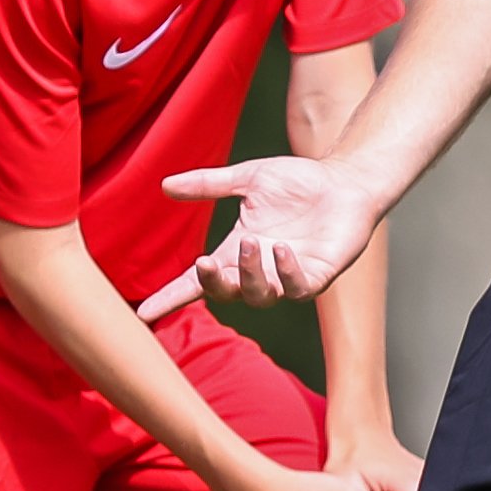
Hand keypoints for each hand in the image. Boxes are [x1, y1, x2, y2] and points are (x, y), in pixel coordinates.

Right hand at [162, 153, 392, 305]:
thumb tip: (165, 186)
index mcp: (238, 251)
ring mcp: (289, 276)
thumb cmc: (299, 182)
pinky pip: (299, 288)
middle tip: (206, 263)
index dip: (172, 297)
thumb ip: (208, 185)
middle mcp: (261, 270)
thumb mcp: (247, 179)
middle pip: (228, 293)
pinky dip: (287, 273)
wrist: (345, 180)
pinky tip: (282, 250)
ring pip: (261, 295)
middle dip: (214, 283)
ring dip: (251, 274)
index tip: (145, 311)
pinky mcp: (318, 275)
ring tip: (253, 242)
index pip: (199, 281)